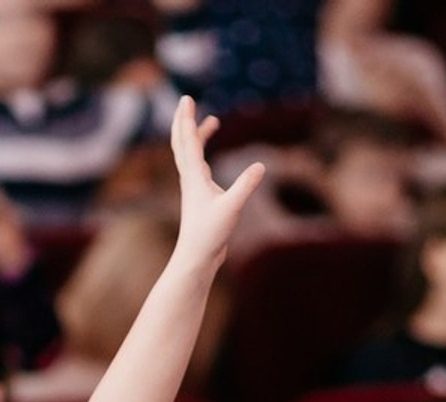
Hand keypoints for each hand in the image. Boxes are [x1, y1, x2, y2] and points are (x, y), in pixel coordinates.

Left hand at [170, 95, 263, 267]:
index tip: (186, 98)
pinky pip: (199, 171)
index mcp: (194, 178)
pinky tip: (215, 162)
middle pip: (183, 145)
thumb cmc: (209, 236)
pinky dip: (205, 158)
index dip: (186, 119)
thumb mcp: (231, 208)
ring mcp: (194, 190)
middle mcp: (190, 181)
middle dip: (185, 122)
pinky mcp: (200, 200)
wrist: (196, 259)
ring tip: (212, 122)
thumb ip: (246, 186)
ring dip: (197, 137)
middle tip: (188, 101)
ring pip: (191, 158)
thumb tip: (262, 165)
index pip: (188, 142)